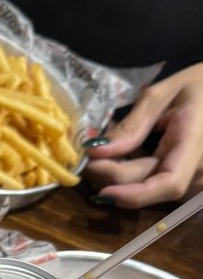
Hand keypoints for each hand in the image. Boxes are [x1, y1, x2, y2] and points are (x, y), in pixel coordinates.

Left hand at [85, 65, 202, 207]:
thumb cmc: (201, 84)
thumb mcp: (164, 93)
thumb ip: (132, 125)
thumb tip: (96, 151)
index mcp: (197, 142)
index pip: (169, 183)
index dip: (134, 194)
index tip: (102, 190)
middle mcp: (200, 168)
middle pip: (149, 185)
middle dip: (111, 176)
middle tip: (87, 156)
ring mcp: (197, 178)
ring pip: (148, 189)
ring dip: (119, 176)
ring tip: (105, 150)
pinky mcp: (188, 181)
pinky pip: (154, 184)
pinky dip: (132, 174)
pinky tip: (122, 155)